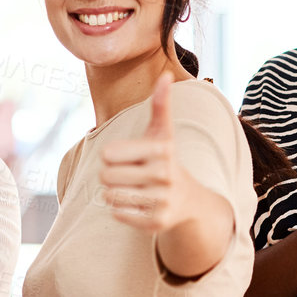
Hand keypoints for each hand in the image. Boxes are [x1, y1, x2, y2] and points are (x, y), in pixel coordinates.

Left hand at [99, 73, 194, 231]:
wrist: (189, 200)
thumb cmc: (165, 160)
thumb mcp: (162, 133)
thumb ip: (160, 105)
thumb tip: (166, 75)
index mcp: (161, 150)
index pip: (108, 154)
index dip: (110, 155)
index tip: (122, 156)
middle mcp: (165, 175)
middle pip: (106, 176)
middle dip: (109, 175)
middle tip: (125, 175)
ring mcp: (162, 200)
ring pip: (110, 196)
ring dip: (112, 193)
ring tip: (128, 189)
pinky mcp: (157, 222)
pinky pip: (118, 214)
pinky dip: (119, 209)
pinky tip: (133, 203)